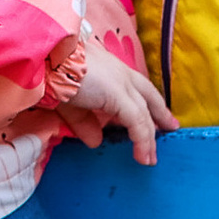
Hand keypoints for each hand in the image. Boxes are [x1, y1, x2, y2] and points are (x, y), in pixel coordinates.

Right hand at [55, 41, 176, 164]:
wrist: (47, 60)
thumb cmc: (55, 76)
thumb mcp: (73, 104)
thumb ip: (86, 122)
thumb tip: (96, 141)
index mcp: (112, 71)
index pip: (137, 87)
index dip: (148, 102)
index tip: (158, 116)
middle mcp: (122, 73)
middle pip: (149, 97)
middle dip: (160, 114)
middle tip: (171, 128)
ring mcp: (122, 82)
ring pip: (143, 113)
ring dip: (148, 138)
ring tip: (149, 159)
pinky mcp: (119, 93)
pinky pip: (136, 121)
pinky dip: (141, 140)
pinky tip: (142, 156)